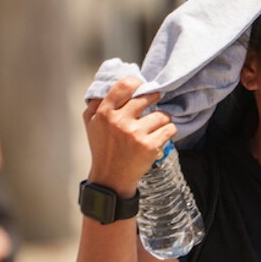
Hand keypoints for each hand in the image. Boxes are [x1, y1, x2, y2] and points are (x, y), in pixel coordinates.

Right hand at [82, 77, 176, 196]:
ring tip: (158, 123)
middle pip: (147, 97)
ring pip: (162, 114)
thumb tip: (107, 83)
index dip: (137, 83)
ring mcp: (135, 134)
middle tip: (155, 100)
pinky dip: (169, 131)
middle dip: (154, 97)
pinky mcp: (149, 146)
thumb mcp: (90, 124)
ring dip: (163, 118)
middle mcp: (119, 122)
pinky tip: (161, 134)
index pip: (124, 86)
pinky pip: (169, 129)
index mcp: (104, 113)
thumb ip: (96, 103)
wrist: (110, 178)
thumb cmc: (102, 149)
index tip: (142, 86)